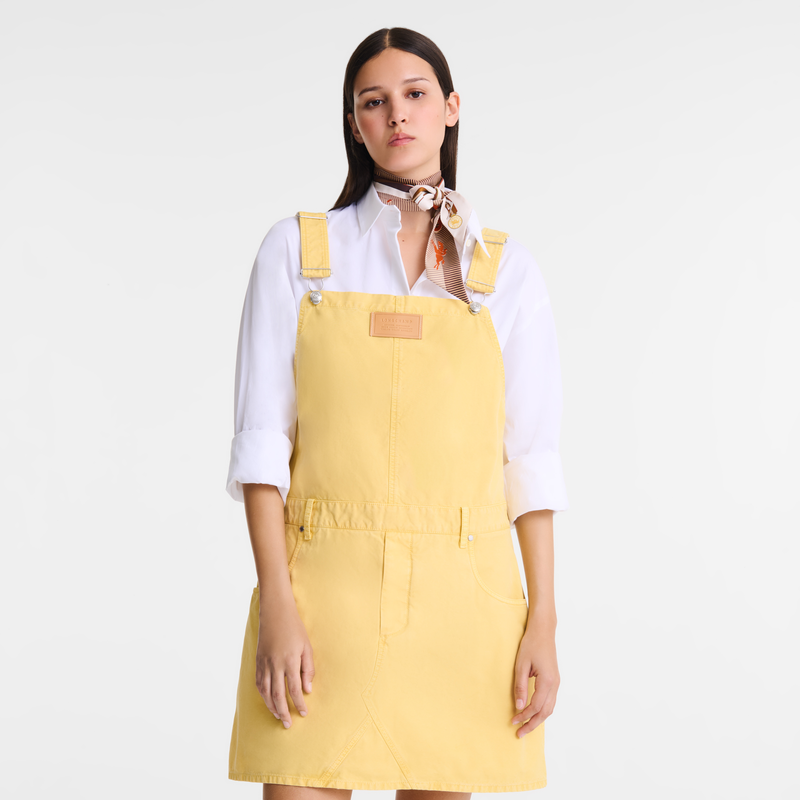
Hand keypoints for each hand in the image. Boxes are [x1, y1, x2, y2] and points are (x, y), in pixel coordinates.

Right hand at [255, 588, 314, 727]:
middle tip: (288, 724)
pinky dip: (263, 695)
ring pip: (266, 692)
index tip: (303, 713)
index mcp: (290, 661)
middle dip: (283, 712)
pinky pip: (258, 683)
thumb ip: (308, 669)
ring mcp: (264, 664)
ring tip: (278, 716)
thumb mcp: (307, 646)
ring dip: (272, 706)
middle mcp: (275, 665)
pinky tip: (268, 701)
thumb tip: (307, 689)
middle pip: (278, 695)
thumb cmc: (295, 629)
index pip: (294, 689)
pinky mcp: (257, 661)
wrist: (275, 613)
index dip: (299, 704)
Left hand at [511, 618, 559, 736]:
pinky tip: (533, 713)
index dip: (524, 716)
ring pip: (550, 708)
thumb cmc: (531, 644)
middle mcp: (555, 684)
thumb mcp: (521, 665)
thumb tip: (519, 707)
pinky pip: (550, 700)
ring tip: (526, 726)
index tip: (513, 721)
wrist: (543, 630)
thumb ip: (520, 686)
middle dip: (532, 724)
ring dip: (538, 719)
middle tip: (520, 733)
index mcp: (547, 680)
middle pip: (546, 712)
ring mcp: (557, 682)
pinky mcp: (554, 680)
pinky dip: (543, 710)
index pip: (536, 706)